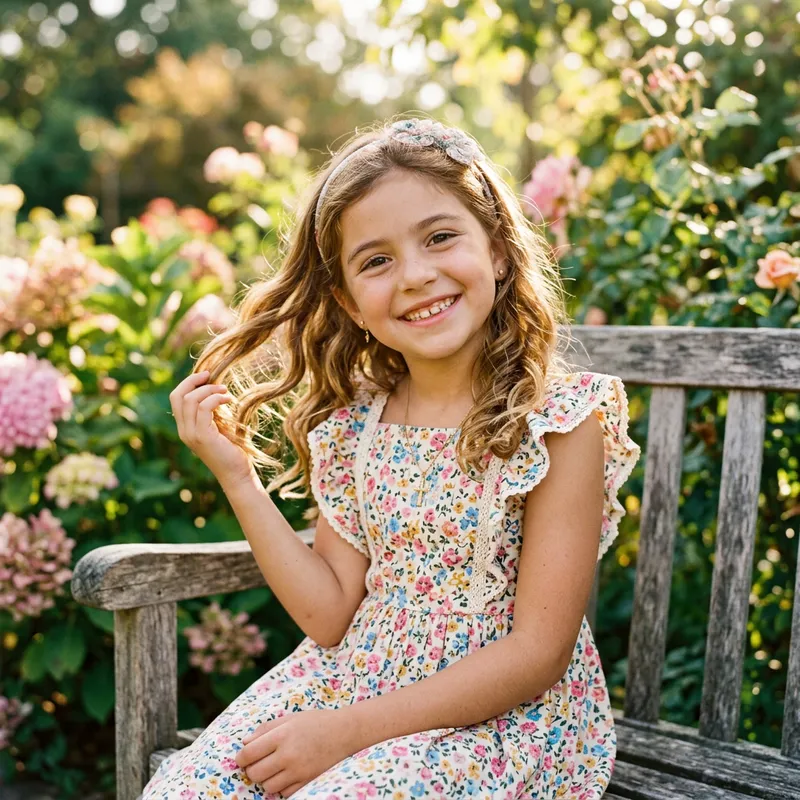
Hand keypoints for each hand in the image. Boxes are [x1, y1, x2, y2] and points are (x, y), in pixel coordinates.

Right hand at [169, 370, 254, 484]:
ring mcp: (191, 434)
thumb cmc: (233, 450)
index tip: (206, 375)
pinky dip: (216, 398)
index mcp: (185, 428)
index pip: (176, 398)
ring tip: (225, 391)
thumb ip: (213, 412)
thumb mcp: (220, 427)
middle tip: (212, 375)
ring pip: (190, 399)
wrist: (238, 474)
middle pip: (178, 395)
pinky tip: (228, 400)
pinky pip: (203, 408)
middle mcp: (184, 431)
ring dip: (209, 390)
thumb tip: (216, 389)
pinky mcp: (203, 437)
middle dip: (194, 381)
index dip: (188, 383)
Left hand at [235, 709, 356, 796]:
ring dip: (267, 779)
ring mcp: (298, 771)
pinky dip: (282, 786)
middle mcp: (288, 754)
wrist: (345, 732)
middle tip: (258, 763)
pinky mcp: (307, 782)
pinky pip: (284, 793)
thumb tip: (244, 743)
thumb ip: (266, 729)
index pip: (249, 753)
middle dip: (252, 769)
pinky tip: (287, 774)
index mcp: (282, 735)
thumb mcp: (290, 718)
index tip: (242, 758)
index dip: (240, 758)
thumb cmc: (316, 722)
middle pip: (255, 773)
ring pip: (267, 786)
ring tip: (274, 768)